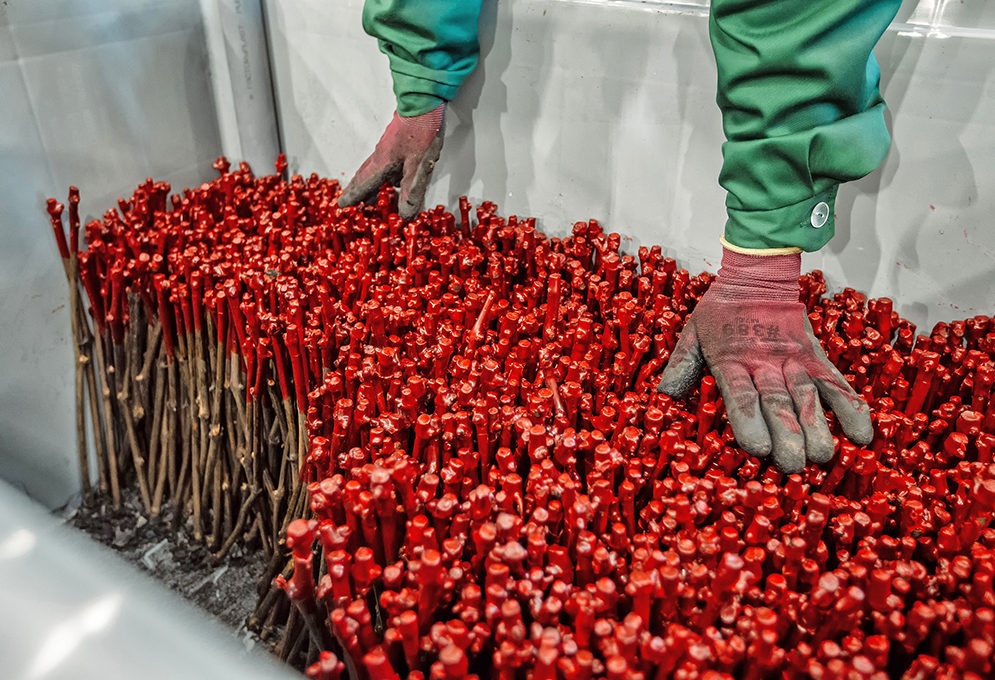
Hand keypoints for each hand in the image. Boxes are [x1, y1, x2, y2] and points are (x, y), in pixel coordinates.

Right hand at [338, 104, 445, 219]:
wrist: (424, 101)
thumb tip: (405, 215)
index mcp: (383, 163)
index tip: (342, 205)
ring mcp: (387, 146)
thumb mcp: (419, 166)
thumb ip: (412, 191)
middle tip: (348, 199)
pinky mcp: (396, 140)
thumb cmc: (421, 131)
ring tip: (367, 192)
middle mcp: (381, 155)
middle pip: (363, 175)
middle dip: (356, 189)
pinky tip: (392, 174)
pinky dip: (380, 172)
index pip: (364, 184)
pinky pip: (382, 161)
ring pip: (372, 168)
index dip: (354, 197)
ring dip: (366, 181)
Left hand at [657, 248, 871, 472]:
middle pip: (778, 404)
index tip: (758, 449)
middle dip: (787, 437)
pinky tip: (861, 436)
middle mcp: (764, 363)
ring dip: (817, 429)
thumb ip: (682, 363)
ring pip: (808, 398)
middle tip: (792, 464)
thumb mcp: (693, 332)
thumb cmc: (721, 311)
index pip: (742, 395)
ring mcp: (792, 361)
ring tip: (822, 458)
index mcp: (731, 361)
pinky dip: (851, 408)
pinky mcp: (814, 357)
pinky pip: (836, 384)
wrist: (758, 275)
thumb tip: (667, 395)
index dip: (751, 421)